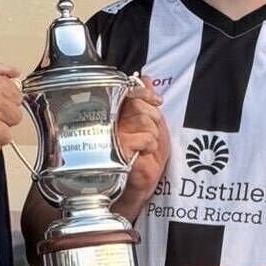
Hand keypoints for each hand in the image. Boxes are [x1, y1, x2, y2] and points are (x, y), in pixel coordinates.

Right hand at [115, 75, 169, 214]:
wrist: (133, 188)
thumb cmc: (140, 158)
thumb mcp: (148, 125)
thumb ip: (146, 101)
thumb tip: (146, 77)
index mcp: (114, 113)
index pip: (129, 91)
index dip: (145, 93)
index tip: (157, 101)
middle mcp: (108, 122)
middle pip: (138, 105)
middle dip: (153, 118)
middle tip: (152, 134)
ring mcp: (111, 136)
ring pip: (144, 121)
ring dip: (153, 136)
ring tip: (145, 148)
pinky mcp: (117, 150)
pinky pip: (145, 138)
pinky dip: (151, 148)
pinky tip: (142, 156)